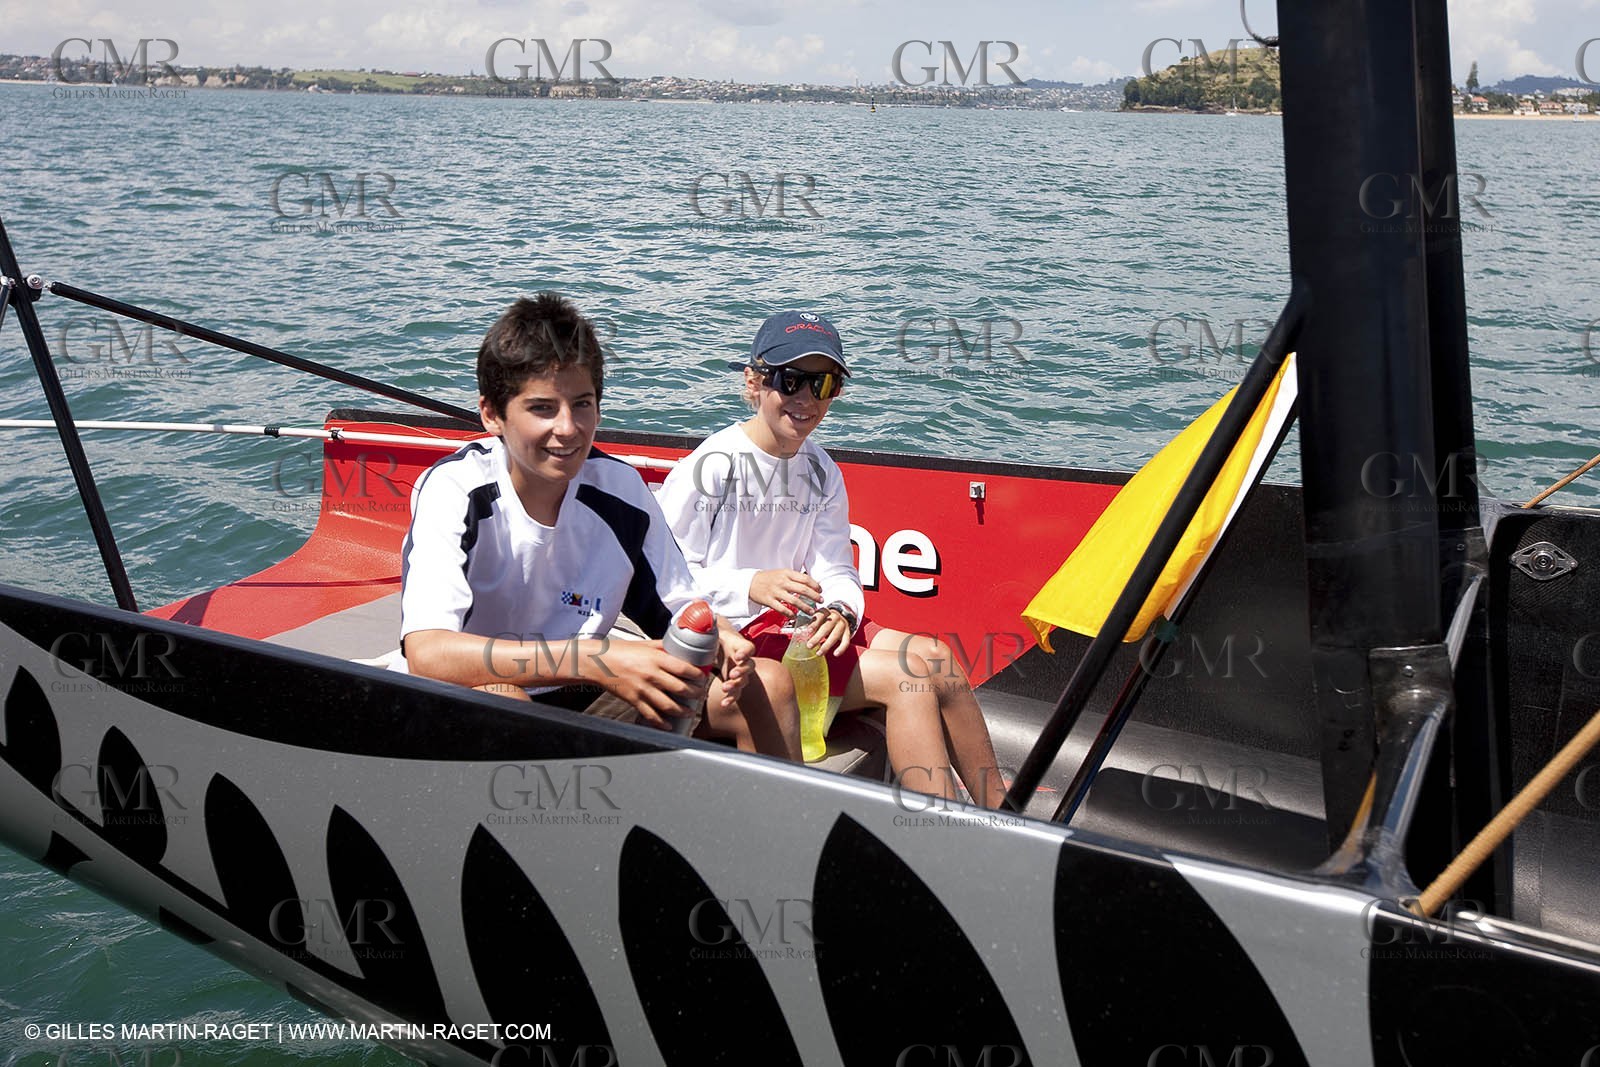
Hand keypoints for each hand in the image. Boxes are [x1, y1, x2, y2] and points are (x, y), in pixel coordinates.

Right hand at [585, 640, 709, 728]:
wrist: (597, 662)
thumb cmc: (620, 651)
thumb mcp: (645, 644)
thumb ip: (663, 646)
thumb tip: (680, 646)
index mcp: (656, 659)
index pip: (684, 668)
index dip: (697, 675)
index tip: (703, 677)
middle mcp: (651, 675)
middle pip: (680, 688)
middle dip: (694, 694)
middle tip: (700, 695)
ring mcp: (642, 689)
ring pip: (668, 705)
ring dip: (683, 711)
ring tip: (690, 712)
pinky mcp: (634, 700)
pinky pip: (651, 715)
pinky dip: (662, 723)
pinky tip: (669, 725)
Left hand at [712, 622, 754, 708]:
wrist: (714, 643)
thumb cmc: (713, 635)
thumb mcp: (710, 628)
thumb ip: (705, 622)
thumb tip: (697, 612)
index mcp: (738, 644)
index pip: (748, 647)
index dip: (745, 652)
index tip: (738, 656)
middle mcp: (741, 659)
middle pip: (749, 666)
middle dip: (742, 671)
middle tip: (733, 674)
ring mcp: (738, 671)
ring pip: (744, 681)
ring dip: (736, 685)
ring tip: (725, 688)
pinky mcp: (733, 681)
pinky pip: (736, 692)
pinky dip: (731, 698)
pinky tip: (724, 703)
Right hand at [749, 569, 821, 616]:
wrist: (750, 582)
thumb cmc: (768, 578)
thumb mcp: (782, 573)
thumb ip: (795, 578)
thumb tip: (811, 584)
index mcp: (786, 573)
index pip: (805, 579)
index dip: (815, 585)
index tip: (820, 590)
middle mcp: (782, 582)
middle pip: (803, 590)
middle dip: (814, 596)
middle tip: (821, 601)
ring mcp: (776, 592)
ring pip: (794, 601)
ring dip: (805, 607)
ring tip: (811, 611)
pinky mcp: (769, 601)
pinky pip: (782, 609)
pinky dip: (790, 614)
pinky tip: (795, 616)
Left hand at [806, 608, 852, 656]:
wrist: (841, 615)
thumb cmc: (825, 619)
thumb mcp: (819, 618)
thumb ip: (812, 625)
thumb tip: (803, 636)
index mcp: (826, 612)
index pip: (820, 616)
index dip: (814, 624)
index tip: (808, 631)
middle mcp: (835, 617)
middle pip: (826, 627)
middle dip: (817, 637)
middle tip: (809, 646)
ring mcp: (842, 624)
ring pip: (835, 635)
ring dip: (826, 645)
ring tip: (819, 653)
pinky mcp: (848, 632)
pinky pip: (846, 641)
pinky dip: (841, 648)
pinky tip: (835, 654)